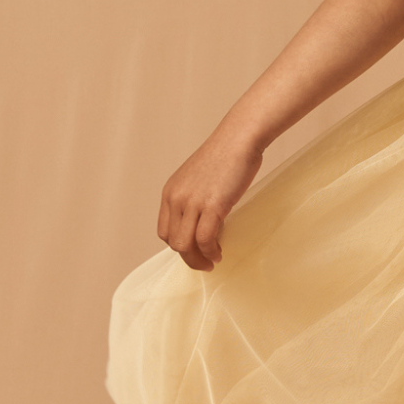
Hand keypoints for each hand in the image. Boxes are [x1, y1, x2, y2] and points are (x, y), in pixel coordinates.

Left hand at [157, 128, 264, 270]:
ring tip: (212, 261)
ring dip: (198, 259)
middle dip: (188, 258)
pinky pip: (205, 238)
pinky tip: (219, 253)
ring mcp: (192, 202)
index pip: (164, 231)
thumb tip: (204, 221)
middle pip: (173, 241)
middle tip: (205, 263)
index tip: (194, 251)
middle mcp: (176, 199)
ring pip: (185, 244)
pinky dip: (211, 251)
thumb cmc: (226, 156)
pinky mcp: (212, 205)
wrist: (239, 139)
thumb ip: (195, 199)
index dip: (178, 246)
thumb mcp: (199, 179)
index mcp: (170, 192)